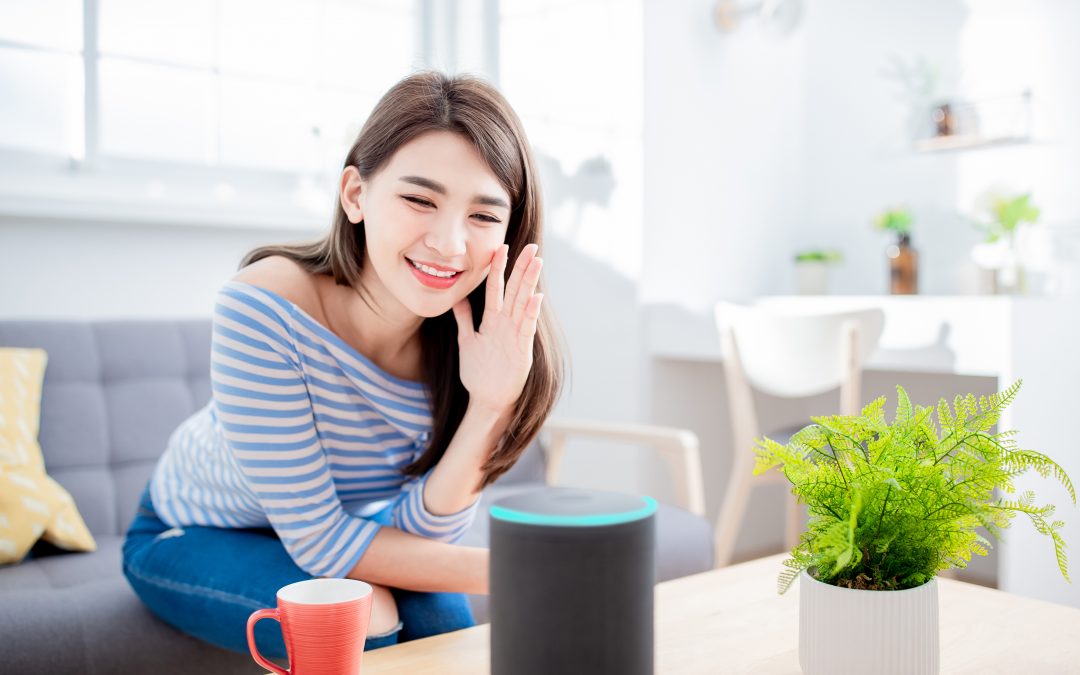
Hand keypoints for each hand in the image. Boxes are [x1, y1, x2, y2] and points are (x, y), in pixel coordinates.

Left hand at [451, 243, 542, 411]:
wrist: (487, 399)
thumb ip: (464, 318)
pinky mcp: (521, 350)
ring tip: (537, 262)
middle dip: (522, 268)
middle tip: (532, 246)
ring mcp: (515, 335)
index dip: (498, 268)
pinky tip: (536, 296)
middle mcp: (506, 324)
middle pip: (515, 290)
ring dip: (530, 282)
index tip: (500, 246)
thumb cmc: (479, 371)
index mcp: (493, 320)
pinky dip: (531, 312)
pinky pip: (526, 327)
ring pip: (523, 303)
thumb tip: (456, 298)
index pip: (497, 288)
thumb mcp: (467, 340)